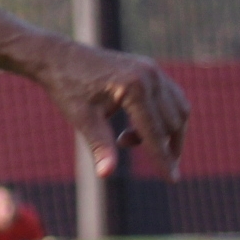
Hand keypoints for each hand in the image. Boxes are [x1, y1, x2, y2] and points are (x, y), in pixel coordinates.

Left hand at [38, 42, 188, 176]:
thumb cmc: (69, 90)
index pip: (155, 133)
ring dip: (166, 133)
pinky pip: (172, 98)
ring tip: (129, 141)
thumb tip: (106, 174)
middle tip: (148, 163)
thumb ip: (100, 146)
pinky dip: (163, 117)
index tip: (173, 180)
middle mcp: (150, 76)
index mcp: (135, 88)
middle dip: (165, 147)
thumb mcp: (83, 120)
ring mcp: (154, 70)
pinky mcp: (152, 69)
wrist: (60, 58)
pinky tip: (136, 128)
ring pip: (178, 110)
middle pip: (173, 123)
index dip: (163, 160)